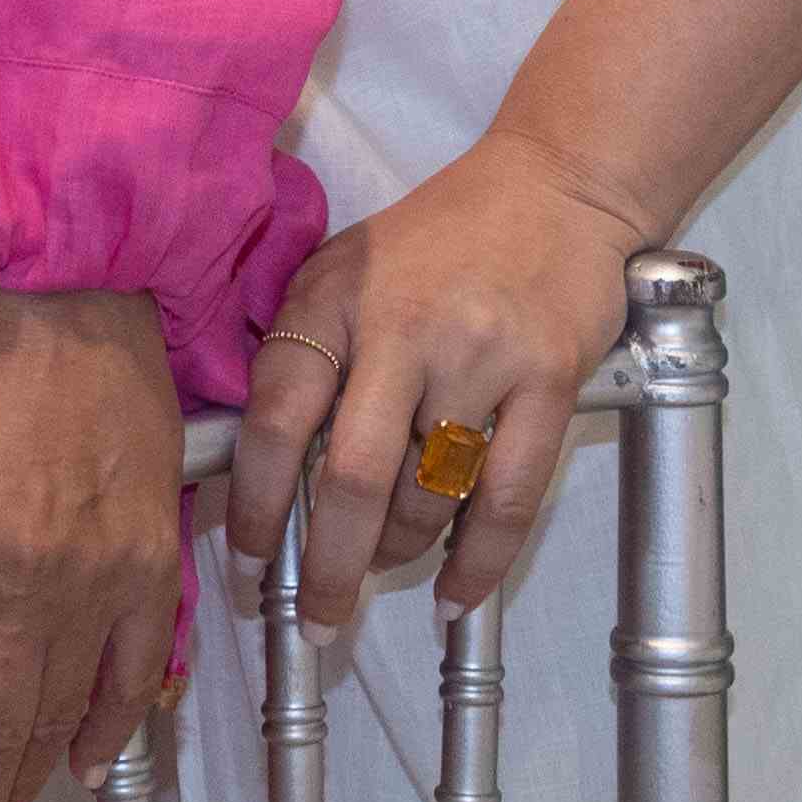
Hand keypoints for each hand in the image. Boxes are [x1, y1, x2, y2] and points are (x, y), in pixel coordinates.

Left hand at [229, 129, 651, 634]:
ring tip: (389, 564)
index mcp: (332, 296)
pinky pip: (507, 498)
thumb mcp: (346, 270)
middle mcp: (399, 324)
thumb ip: (306, 353)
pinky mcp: (547, 377)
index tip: (247, 560)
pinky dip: (478, 563)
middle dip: (324, 566)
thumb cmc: (439, 238)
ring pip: (426, 495)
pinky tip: (453, 595)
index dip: (252, 503)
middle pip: (348, 477)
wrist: (554, 184)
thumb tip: (259, 477)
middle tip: (314, 617)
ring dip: (401, 553)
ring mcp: (478, 352)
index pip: (273, 417)